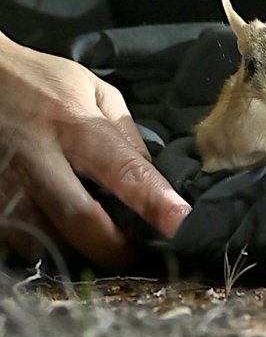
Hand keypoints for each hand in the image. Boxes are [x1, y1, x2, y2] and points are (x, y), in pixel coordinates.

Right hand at [0, 31, 191, 267]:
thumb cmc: (41, 82)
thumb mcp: (93, 89)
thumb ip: (124, 131)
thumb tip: (150, 173)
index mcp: (74, 123)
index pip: (123, 168)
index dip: (153, 199)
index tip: (178, 222)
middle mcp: (37, 155)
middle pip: (78, 216)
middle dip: (110, 245)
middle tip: (132, 254)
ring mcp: (5, 179)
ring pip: (43, 235)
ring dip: (75, 247)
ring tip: (96, 243)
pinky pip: (15, 235)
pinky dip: (41, 241)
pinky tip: (56, 233)